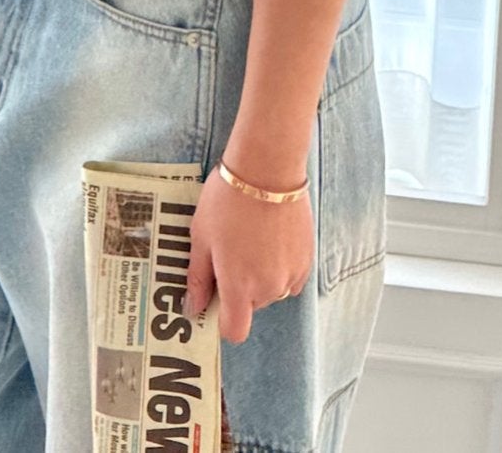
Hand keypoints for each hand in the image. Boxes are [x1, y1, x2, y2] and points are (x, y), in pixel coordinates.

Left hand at [184, 163, 313, 343]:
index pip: (235, 331)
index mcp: (239, 287)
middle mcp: (269, 289)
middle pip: (250, 307)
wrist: (268, 170)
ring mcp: (291, 276)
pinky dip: (278, 265)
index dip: (222, 320)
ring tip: (248, 238)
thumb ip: (198, 277)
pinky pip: (288, 277)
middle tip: (227, 252)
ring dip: (259, 277)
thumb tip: (194, 308)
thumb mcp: (201, 236)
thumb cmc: (227, 201)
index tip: (214, 297)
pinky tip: (268, 237)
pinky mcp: (306, 260)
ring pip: (270, 291)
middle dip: (237, 288)